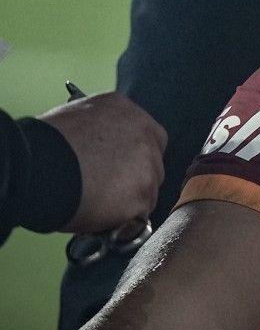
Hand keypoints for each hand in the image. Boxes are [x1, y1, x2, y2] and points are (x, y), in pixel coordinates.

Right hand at [38, 92, 166, 233]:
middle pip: (154, 163)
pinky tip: (99, 214)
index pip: (149, 136)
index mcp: (126, 111)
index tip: (122, 169)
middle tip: (110, 190)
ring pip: (148, 190)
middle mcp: (144, 134)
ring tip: (97, 203)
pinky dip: (123, 219)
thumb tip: (98, 147)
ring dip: (129, 200)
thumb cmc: (43, 145)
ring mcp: (147, 165)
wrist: (36, 167)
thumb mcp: (76, 118)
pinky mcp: (142, 195)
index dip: (136, 156)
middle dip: (136, 178)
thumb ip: (99, 130)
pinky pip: (139, 213)